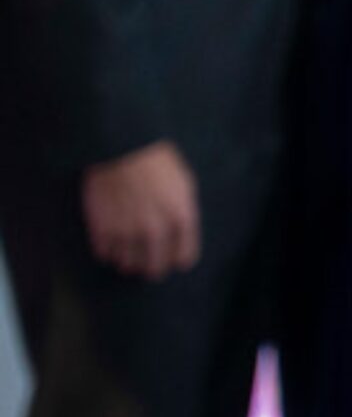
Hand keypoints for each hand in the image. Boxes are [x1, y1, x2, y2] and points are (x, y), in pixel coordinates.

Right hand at [82, 141, 198, 279]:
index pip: (184, 257)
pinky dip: (109, 251)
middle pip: (155, 269)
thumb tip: (180, 236)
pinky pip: (105, 255)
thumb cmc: (157, 161)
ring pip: (128, 265)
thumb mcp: (184, 182)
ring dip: (129, 260)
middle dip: (153, 267)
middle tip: (149, 263)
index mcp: (180, 217)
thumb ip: (184, 212)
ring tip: (129, 248)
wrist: (122, 147)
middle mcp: (155, 230)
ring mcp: (127, 232)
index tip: (175, 259)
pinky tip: (112, 239)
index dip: (179, 259)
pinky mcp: (101, 231)